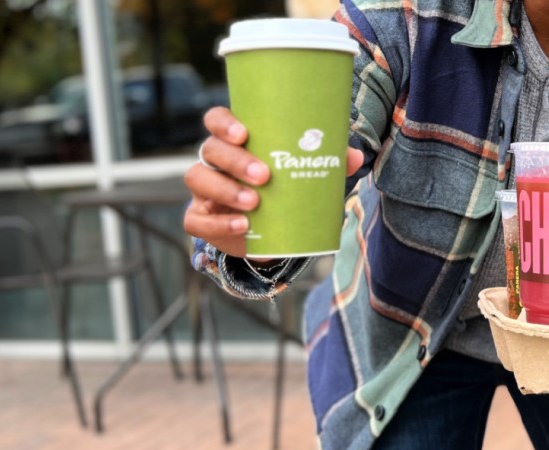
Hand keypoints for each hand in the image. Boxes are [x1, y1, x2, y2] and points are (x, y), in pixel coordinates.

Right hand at [183, 106, 364, 257]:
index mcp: (235, 141)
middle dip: (235, 160)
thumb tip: (353, 157)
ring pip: (198, 179)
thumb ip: (326, 162)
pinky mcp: (201, 219)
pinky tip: (243, 227)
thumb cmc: (285, 188)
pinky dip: (218, 224)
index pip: (216, 120)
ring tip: (254, 203)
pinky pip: (196, 220)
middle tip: (264, 175)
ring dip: (226, 190)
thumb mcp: (304, 173)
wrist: (272, 231)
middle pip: (210, 149)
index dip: (224, 123)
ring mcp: (203, 190)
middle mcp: (214, 161)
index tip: (244, 133)